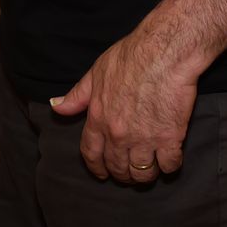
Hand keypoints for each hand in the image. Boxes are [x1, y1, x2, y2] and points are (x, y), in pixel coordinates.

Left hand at [48, 29, 197, 183]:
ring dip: (146, 174)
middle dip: (122, 174)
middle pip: (118, 167)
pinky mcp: (170, 138)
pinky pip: (169, 165)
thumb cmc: (131, 57)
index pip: (91, 154)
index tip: (102, 173)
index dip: (96, 167)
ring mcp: (144, 139)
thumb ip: (77, 95)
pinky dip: (170, 166)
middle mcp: (118, 134)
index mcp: (98, 119)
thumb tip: (56, 106)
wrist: (163, 52)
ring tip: (151, 169)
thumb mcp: (96, 73)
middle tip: (129, 172)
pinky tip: (170, 160)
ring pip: (143, 172)